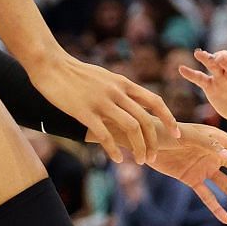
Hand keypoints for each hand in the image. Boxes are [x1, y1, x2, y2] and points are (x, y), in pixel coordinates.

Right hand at [33, 53, 177, 163]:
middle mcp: (117, 92)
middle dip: (153, 141)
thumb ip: (117, 89)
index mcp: (123, 83)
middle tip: (154, 157)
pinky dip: (114, 149)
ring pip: (131, 128)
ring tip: (141, 161)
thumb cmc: (74, 72)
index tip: (176, 133)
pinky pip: (105, 134)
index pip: (155, 100)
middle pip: (145, 119)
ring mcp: (101, 101)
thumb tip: (128, 100)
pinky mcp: (85, 111)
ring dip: (139, 148)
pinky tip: (118, 159)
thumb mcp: (103, 77)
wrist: (50, 64)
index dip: (168, 118)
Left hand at [144, 123, 226, 223]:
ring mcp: (204, 168)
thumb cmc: (167, 132)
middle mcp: (214, 155)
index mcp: (218, 140)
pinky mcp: (191, 179)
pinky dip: (216, 208)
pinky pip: (207, 196)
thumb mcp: (190, 137)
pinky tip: (226, 219)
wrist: (145, 140)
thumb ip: (210, 146)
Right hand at [178, 49, 226, 120]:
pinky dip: (190, 74)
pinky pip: (199, 78)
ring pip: (212, 64)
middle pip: (226, 58)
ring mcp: (220, 77)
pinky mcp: (210, 86)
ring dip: (206, 57)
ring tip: (198, 53)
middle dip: (222, 57)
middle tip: (218, 59)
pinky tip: (181, 69)